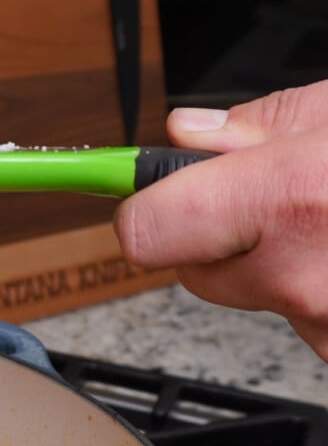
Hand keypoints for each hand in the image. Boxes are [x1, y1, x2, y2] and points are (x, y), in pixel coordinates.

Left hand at [113, 82, 327, 360]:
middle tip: (283, 201)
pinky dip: (325, 292)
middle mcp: (300, 273)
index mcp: (290, 197)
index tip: (135, 199)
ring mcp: (324, 324)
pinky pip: (306, 321)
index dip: (143, 210)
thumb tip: (189, 134)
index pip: (145, 230)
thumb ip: (266, 122)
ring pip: (256, 297)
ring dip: (283, 266)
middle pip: (195, 271)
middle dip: (226, 236)